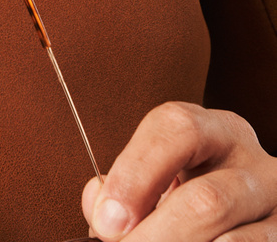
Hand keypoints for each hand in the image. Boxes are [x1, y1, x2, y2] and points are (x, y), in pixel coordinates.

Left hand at [82, 103, 276, 238]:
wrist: (241, 217)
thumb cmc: (187, 197)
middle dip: (156, 235)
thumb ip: (127, 187)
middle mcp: (254, 164)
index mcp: (215, 132)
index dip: (136, 174)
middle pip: (206, 199)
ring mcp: (276, 207)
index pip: (177, 129)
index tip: (106, 220)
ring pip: (228, 240)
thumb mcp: (159, 178)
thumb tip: (100, 205)